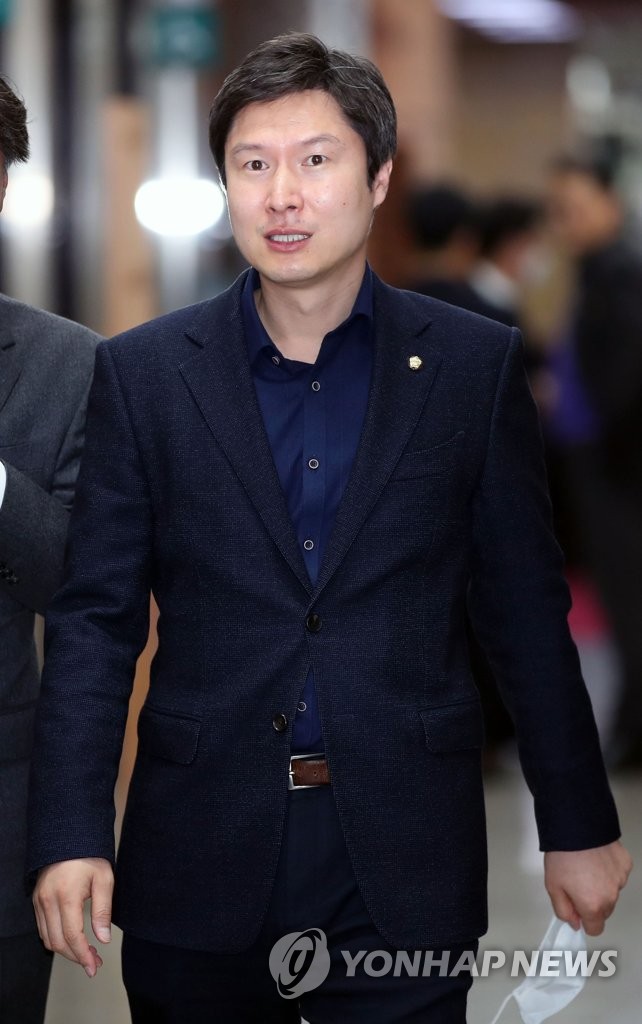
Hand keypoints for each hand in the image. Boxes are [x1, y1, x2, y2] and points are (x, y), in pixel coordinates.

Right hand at [33, 857, 113, 976]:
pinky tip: (71, 940)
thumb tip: (103, 938)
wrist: (69, 835)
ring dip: (65, 951)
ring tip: (86, 954)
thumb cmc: (89, 855)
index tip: (94, 966)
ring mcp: (39, 901)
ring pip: (47, 939)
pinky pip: (43, 928)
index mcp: (66, 895)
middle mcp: (48, 900)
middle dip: (76, 957)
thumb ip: (103, 910)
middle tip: (94, 962)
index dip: (83, 956)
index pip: (71, 936)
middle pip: (57, 942)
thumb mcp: (104, 878)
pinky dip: (56, 939)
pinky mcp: (37, 900)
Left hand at [544, 840, 631, 935]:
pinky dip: (608, 871)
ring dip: (601, 886)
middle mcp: (611, 896)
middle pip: (604, 911)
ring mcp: (621, 879)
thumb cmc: (562, 855)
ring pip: (611, 892)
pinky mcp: (625, 864)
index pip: (595, 929)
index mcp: (593, 906)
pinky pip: (617, 875)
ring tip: (585, 866)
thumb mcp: (553, 887)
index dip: (584, 920)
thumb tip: (575, 922)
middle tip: (576, 883)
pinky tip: (596, 858)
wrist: (577, 826)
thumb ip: (563, 910)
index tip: (576, 908)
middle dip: (592, 903)